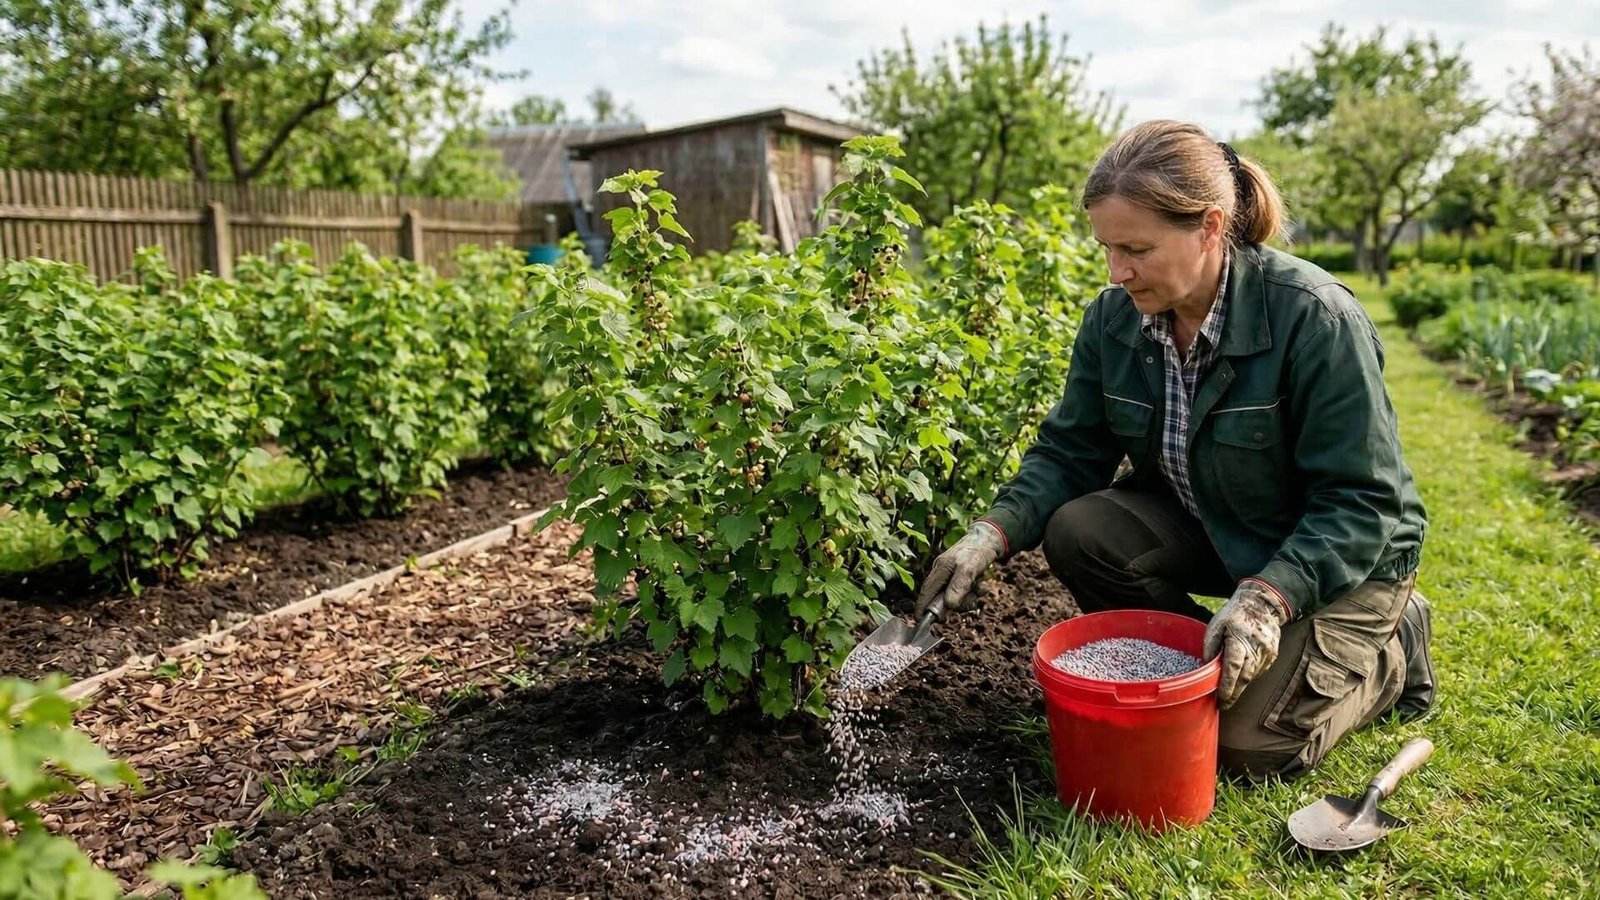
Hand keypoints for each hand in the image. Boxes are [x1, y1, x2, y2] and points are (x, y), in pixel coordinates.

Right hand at [916, 521, 1004, 617]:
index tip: (920, 621)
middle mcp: (942, 573)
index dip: (922, 607)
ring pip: (954, 597)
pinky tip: (982, 586)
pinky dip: (974, 592)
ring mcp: (950, 576)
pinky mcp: (960, 578)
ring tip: (980, 587)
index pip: (926, 592)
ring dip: (969, 597)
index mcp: (939, 569)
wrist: (989, 540)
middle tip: (970, 601)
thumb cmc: (976, 551)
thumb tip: (949, 606)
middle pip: (940, 598)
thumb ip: (958, 587)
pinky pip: (964, 592)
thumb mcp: (969, 570)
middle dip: (956, 603)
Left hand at [1203, 579, 1290, 708]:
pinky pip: (1259, 671)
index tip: (1220, 699)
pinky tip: (1241, 678)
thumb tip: (1206, 668)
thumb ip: (1210, 646)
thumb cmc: (1234, 614)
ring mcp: (1267, 652)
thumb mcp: (1216, 625)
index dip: (1227, 686)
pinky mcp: (1272, 655)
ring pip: (1252, 676)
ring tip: (1230, 693)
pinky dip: (1249, 676)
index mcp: (1240, 640)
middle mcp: (1256, 648)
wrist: (1261, 603)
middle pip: (1244, 677)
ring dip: (1241, 686)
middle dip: (1234, 693)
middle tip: (1224, 704)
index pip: (1234, 668)